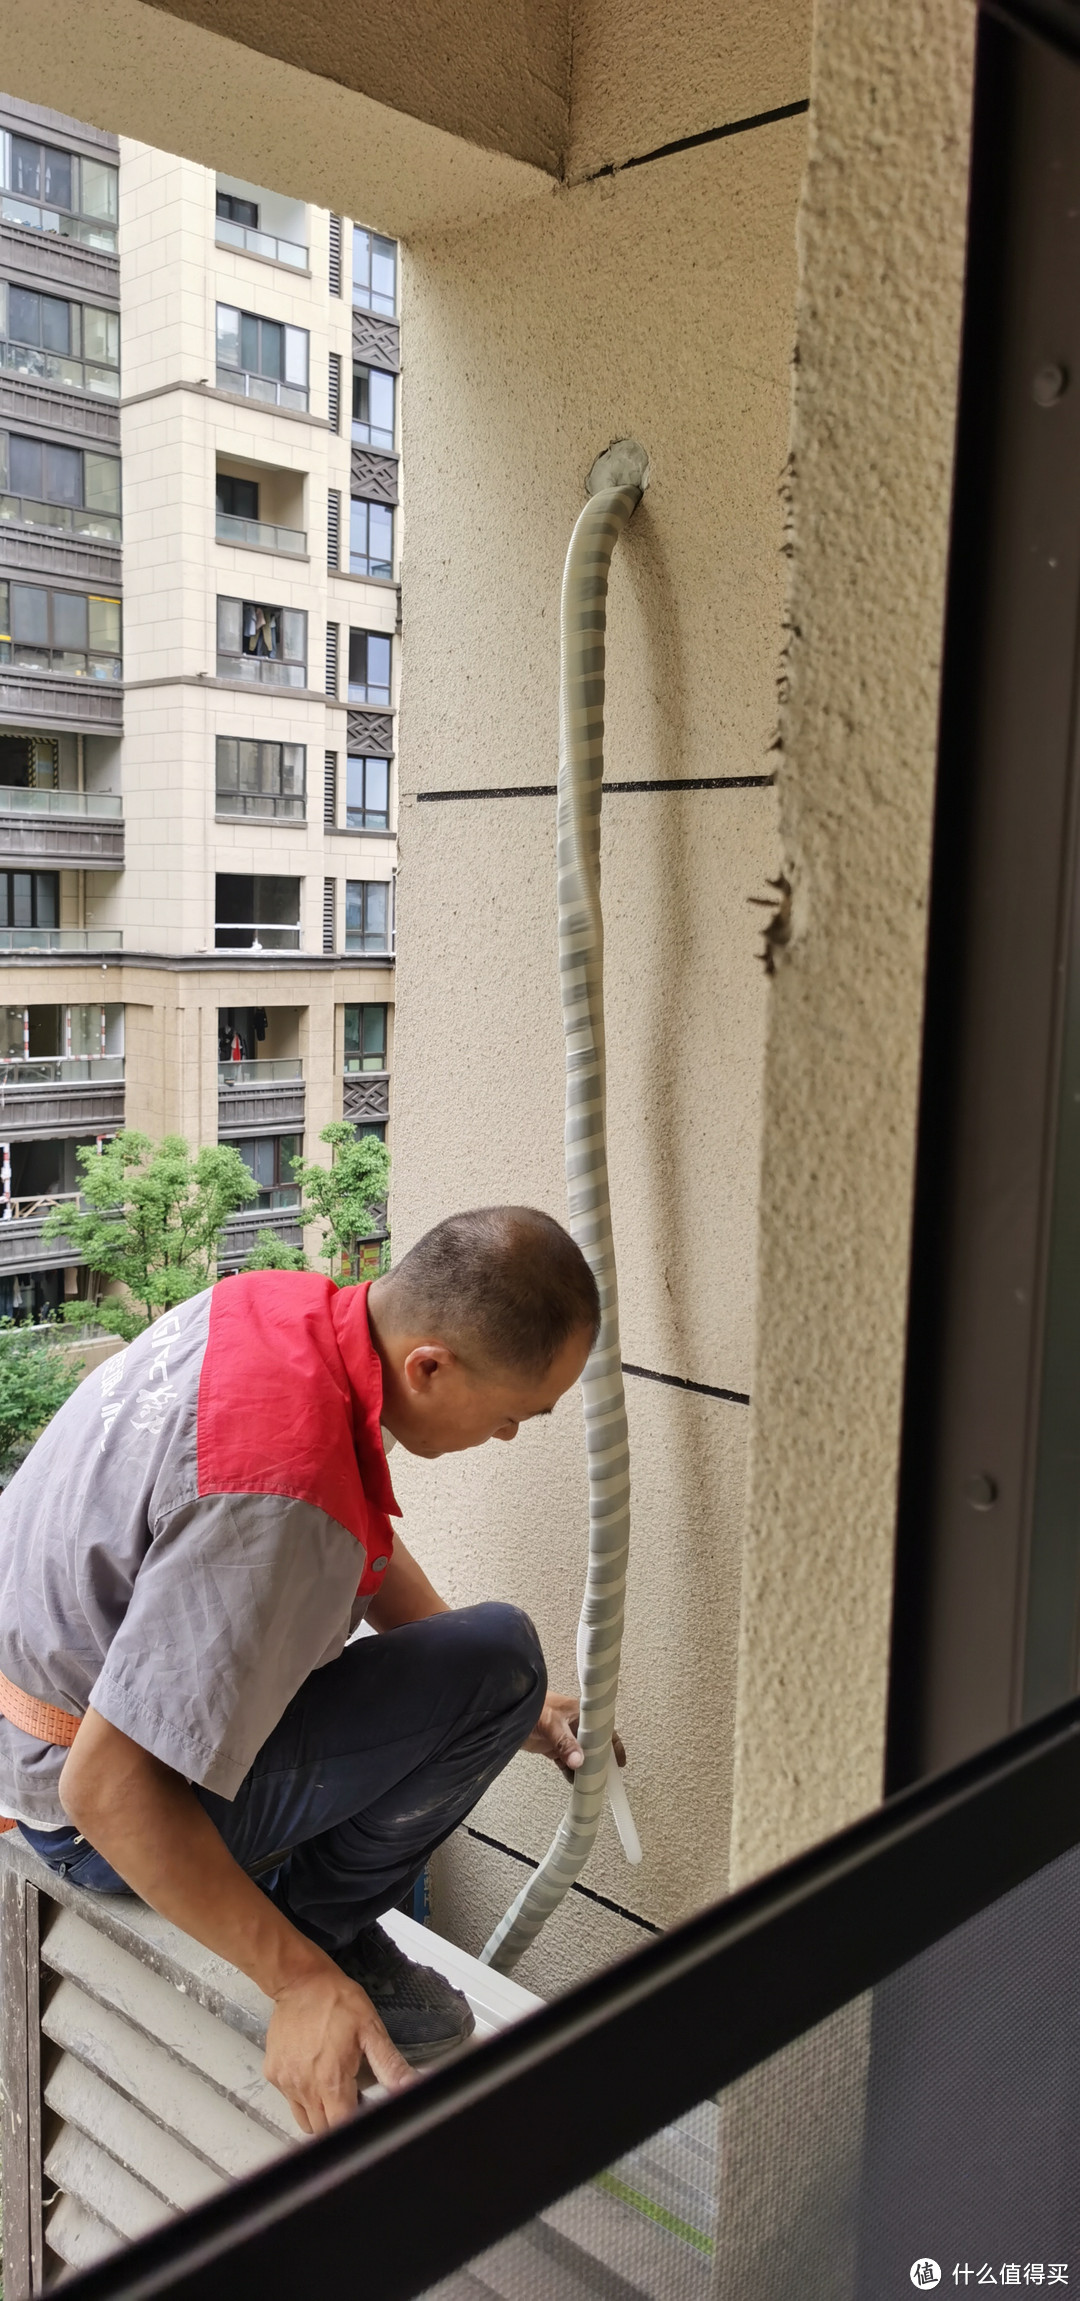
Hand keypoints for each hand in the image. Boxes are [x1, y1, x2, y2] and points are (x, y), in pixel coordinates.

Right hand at [265, 1961, 412, 2133]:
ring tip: (331, 2085)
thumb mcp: (371, 2030)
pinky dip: (301, 2096)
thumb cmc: (335, 2000)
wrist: (300, 1981)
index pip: (342, 2128)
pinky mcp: (273, 2074)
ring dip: (320, 2112)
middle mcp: (305, 2087)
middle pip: (323, 2129)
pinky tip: (312, 2073)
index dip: (355, 2123)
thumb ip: (389, 2064)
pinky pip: (289, 2100)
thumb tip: (410, 2086)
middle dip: (339, 2119)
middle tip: (349, 2093)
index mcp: (331, 2080)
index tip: (362, 2107)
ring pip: (305, 2121)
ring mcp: (286, 2082)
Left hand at [523, 1693, 626, 1782]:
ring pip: (580, 1755)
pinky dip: (571, 1772)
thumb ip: (565, 1743)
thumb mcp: (551, 1724)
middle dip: (599, 1761)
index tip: (619, 1762)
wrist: (505, 1709)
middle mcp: (574, 1725)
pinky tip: (574, 1782)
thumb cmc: (530, 1706)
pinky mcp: (552, 1746)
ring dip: (584, 1768)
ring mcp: (563, 1736)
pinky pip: (566, 1762)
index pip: (603, 1730)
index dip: (613, 1745)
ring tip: (591, 1783)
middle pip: (593, 1745)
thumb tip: (578, 1761)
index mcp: (580, 1713)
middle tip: (605, 1777)